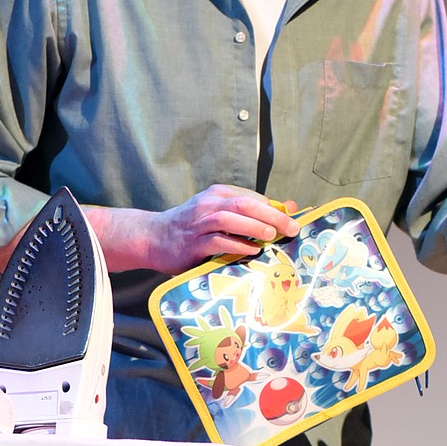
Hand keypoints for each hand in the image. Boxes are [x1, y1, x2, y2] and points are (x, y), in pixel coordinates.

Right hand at [85, 186, 299, 274]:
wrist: (153, 238)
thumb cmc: (193, 228)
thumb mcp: (220, 214)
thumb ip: (251, 212)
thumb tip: (289, 208)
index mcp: (218, 194)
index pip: (252, 197)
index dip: (274, 208)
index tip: (293, 221)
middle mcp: (208, 205)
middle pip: (245, 204)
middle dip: (271, 215)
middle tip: (291, 228)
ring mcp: (199, 224)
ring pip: (230, 219)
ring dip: (254, 227)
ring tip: (272, 236)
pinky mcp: (192, 244)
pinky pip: (217, 241)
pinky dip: (237, 245)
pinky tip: (252, 251)